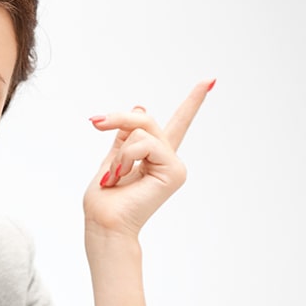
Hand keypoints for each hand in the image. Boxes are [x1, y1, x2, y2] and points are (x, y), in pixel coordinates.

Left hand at [83, 79, 213, 238]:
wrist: (104, 224)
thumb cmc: (105, 201)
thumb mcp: (112, 160)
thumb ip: (126, 138)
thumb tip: (141, 108)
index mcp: (154, 156)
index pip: (177, 123)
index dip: (193, 102)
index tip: (209, 81)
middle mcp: (168, 159)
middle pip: (146, 119)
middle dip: (119, 119)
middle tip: (96, 123)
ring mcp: (174, 165)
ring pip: (143, 130)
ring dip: (119, 150)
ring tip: (115, 175)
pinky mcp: (175, 171)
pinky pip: (145, 144)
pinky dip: (126, 157)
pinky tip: (122, 176)